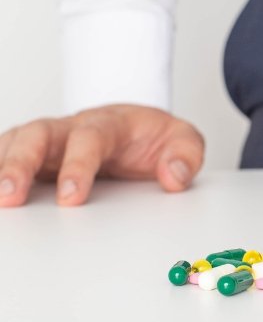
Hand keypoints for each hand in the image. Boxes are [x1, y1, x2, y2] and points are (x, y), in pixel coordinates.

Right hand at [0, 105, 203, 206]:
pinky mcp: (33, 154)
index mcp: (109, 123)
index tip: (71, 198)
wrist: (137, 126)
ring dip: (0, 166)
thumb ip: (185, 155)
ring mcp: (49, 140)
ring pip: (15, 142)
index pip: (89, 138)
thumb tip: (174, 177)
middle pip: (38, 134)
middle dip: (21, 163)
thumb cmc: (154, 137)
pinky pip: (6, 154)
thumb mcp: (183, 140)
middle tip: (10, 195)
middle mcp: (71, 127)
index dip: (77, 166)